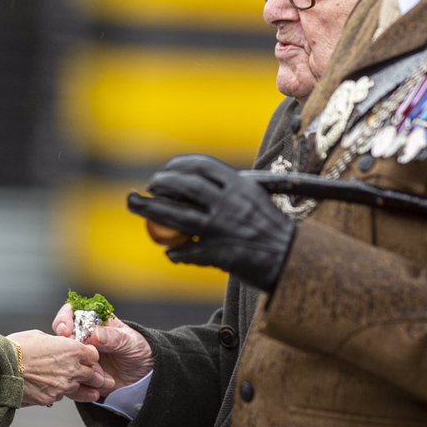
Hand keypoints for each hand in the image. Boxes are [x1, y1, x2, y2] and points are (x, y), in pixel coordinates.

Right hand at [6, 330, 111, 406]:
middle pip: (92, 375)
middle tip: (85, 374)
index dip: (89, 356)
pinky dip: (56, 392)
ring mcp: (63, 386)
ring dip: (72, 384)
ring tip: (60, 379)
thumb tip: (58, 345)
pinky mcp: (51, 399)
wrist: (1, 368)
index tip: (85, 356)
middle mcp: (72, 369)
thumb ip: (56, 342)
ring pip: (77, 387)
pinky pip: (60, 396)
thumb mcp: (40, 336)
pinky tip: (47, 386)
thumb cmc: (17, 348)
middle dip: (89, 374)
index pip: (94, 355)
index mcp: (72, 350)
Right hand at [52, 303, 154, 399]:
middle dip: (66, 350)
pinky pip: (71, 384)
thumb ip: (113, 337)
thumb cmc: (137, 349)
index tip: (64, 329)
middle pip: (60, 340)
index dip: (64, 320)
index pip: (70, 314)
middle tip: (77, 356)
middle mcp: (81, 339)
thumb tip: (96, 334)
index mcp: (92, 322)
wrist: (144, 374)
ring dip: (78, 372)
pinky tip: (95, 390)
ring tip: (99, 377)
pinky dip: (81, 389)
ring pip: (64, 364)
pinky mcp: (80, 377)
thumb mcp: (129, 341)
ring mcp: (79, 359)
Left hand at [126, 154, 295, 291]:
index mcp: (239, 186)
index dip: (177, 166)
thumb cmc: (272, 229)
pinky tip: (171, 253)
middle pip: (184, 187)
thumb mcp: (253, 199)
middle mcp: (229, 204)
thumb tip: (194, 187)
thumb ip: (227, 191)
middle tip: (149, 187)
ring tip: (134, 203)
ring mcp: (222, 229)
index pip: (201, 166)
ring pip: (177, 216)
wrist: (292, 259)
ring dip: (150, 210)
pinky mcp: (219, 253)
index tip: (165, 170)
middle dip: (160, 183)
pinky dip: (177, 253)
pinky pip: (188, 252)